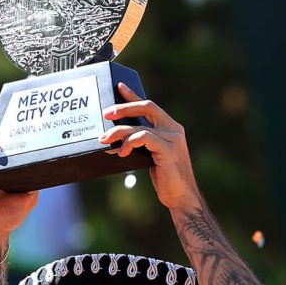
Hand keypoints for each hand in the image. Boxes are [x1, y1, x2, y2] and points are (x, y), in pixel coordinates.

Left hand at [100, 83, 198, 209]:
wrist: (181, 197)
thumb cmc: (166, 179)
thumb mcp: (152, 156)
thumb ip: (143, 144)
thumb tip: (117, 137)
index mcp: (171, 128)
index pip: (150, 106)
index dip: (134, 95)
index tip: (119, 87)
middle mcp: (174, 130)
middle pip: (147, 107)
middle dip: (124, 107)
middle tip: (105, 114)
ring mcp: (173, 139)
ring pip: (140, 126)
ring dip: (119, 132)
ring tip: (104, 139)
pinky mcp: (168, 150)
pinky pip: (144, 138)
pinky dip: (129, 142)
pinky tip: (121, 152)